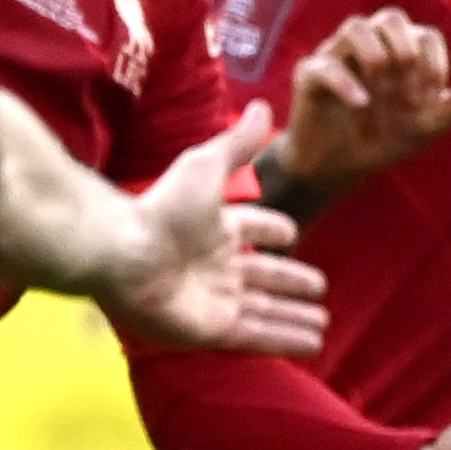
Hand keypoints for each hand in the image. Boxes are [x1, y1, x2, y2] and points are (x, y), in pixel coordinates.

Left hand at [114, 106, 327, 355]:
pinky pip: (257, 336)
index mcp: (215, 228)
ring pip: (264, 311)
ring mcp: (214, 301)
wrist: (126, 251)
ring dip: (293, 317)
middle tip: (320, 288)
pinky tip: (313, 344)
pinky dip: (285, 340)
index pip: (251, 230)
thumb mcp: (207, 166)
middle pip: (262, 277)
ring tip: (324, 323)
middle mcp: (217, 266)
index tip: (291, 234)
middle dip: (290, 282)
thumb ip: (238, 142)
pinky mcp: (212, 329)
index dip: (271, 231)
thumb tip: (263, 105)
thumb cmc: (165, 207)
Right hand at [279, 10, 450, 197]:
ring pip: (355, 26)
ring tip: (385, 91)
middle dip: (405, 49)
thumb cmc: (386, 136)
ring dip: (376, 55)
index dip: (433, 66)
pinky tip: (362, 105)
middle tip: (408, 92)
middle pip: (391, 18)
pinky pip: (324, 65)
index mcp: (401, 52)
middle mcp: (371, 46)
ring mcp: (339, 56)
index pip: (426, 36)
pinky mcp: (310, 76)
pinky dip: (345, 82)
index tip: (427, 102)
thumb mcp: (428, 125)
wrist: (339, 167)